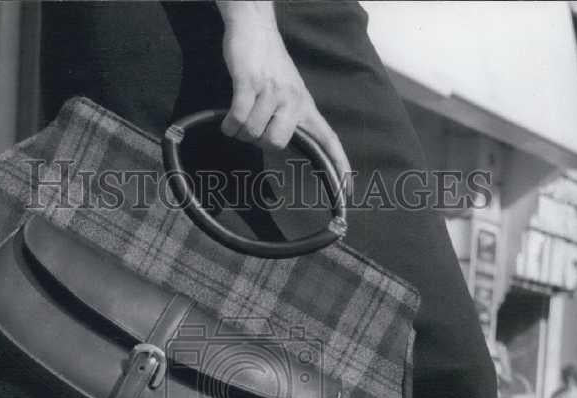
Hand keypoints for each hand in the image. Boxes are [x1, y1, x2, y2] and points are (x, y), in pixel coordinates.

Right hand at [216, 1, 351, 194]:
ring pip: (252, 133)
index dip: (338, 166)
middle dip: (259, 141)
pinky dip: (229, 125)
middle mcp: (293, 101)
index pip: (328, 140)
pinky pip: (238, 119)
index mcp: (305, 107)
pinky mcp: (250, 83)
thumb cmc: (270, 65)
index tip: (348, 191)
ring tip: (240, 112)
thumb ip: (290, 120)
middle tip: (253, 125)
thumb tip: (281, 146)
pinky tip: (227, 119)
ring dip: (239, 130)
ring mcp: (272, 92)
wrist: (255, 27)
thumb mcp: (289, 93)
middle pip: (276, 143)